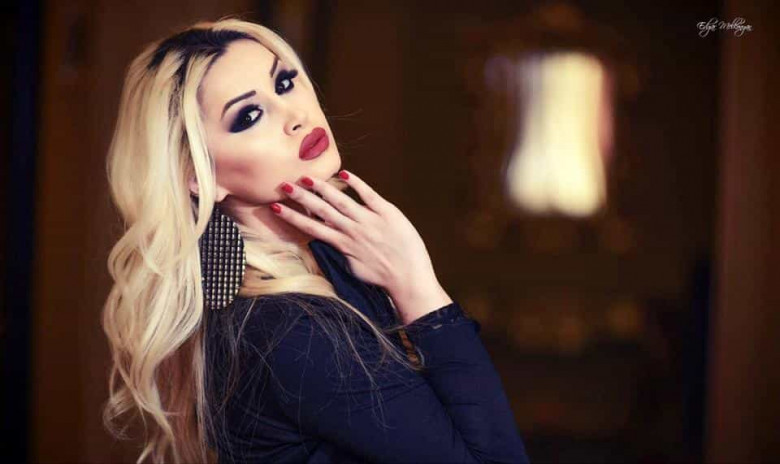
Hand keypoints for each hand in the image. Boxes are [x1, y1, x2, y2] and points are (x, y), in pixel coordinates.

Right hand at [272, 170, 438, 298]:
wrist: (409, 278)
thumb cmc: (383, 277)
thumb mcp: (355, 268)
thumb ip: (343, 252)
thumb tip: (332, 243)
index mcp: (343, 244)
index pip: (312, 227)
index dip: (293, 216)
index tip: (276, 207)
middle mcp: (352, 230)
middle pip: (321, 210)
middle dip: (301, 197)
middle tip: (284, 185)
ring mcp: (369, 220)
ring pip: (341, 200)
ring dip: (323, 188)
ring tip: (306, 177)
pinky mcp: (387, 212)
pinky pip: (368, 194)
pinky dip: (356, 183)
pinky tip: (344, 173)